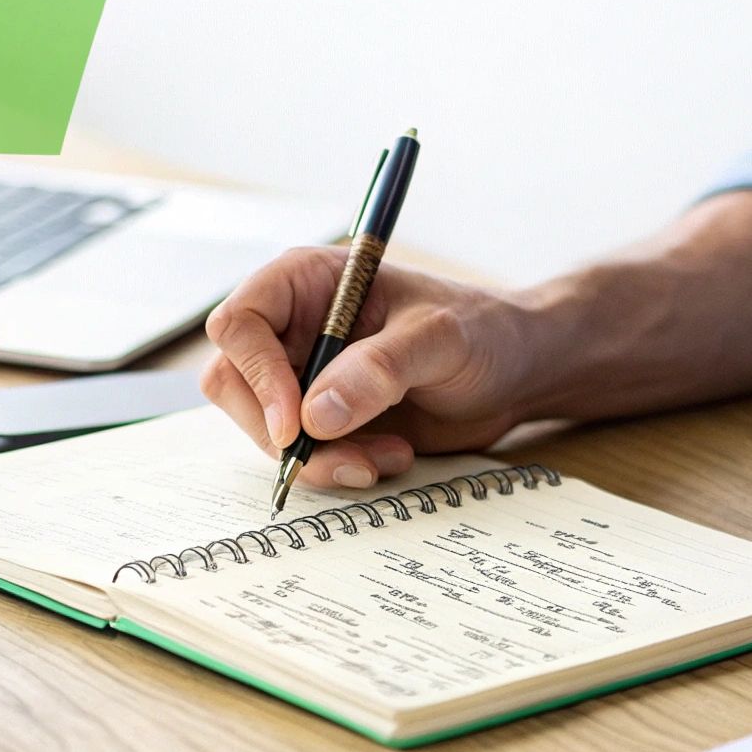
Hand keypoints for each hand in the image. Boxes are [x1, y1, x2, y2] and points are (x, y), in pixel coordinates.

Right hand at [201, 247, 537, 488]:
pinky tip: (390, 456)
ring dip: (318, 458)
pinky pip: (301, 454)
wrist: (516, 373)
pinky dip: (338, 468)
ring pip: (264, 429)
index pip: (240, 322)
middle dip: (281, 433)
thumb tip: (314, 414)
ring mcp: (305, 375)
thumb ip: (380, 369)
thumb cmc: (483, 331)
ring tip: (384, 456)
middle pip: (235, 384)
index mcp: (307, 282)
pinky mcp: (323, 419)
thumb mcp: (439, 339)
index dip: (256, 374)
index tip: (295, 424)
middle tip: (343, 456)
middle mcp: (294, 328)